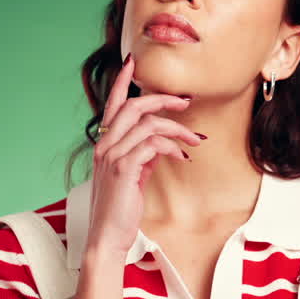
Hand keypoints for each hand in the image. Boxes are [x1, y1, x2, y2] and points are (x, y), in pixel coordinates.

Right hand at [86, 54, 204, 261]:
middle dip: (163, 99)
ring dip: (177, 128)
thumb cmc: (120, 208)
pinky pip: (152, 145)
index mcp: (104, 143)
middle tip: (186, 101)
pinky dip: (171, 147)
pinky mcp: (124, 169)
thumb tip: (159, 144)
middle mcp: (105, 145)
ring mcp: (112, 156)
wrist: (108, 236)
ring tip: (195, 140)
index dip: (122, 81)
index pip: (112, 104)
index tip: (133, 62)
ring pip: (147, 124)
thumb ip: (141, 155)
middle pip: (133, 106)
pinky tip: (182, 157)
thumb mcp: (131, 176)